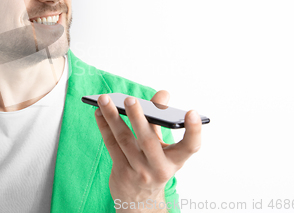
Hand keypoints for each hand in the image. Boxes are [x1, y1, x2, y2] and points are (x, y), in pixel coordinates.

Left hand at [94, 91, 201, 211]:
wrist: (140, 200)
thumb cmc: (154, 164)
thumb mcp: (163, 146)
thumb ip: (161, 120)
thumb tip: (163, 93)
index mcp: (175, 160)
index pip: (190, 147)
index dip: (194, 131)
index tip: (192, 113)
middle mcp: (159, 168)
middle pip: (148, 140)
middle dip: (138, 118)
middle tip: (130, 99)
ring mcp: (139, 171)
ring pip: (124, 139)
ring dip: (112, 117)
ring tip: (105, 99)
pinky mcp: (121, 172)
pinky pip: (111, 145)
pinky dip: (104, 127)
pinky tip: (99, 112)